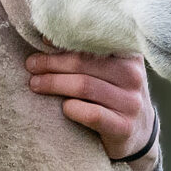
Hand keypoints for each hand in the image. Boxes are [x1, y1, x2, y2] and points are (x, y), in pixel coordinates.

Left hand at [26, 52, 156, 170]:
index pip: (95, 41)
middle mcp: (133, 76)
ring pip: (85, 86)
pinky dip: (73, 108)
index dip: (67, 39)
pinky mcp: (123, 127)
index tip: (44, 40)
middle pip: (84, 63)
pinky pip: (93, 115)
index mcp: (129, 55)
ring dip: (54, 83)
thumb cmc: (114, 94)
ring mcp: (130, 103)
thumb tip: (47, 37)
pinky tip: (63, 107)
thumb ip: (90, 55)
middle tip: (31, 64)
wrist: (139, 133)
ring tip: (35, 83)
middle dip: (52, 63)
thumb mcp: (111, 70)